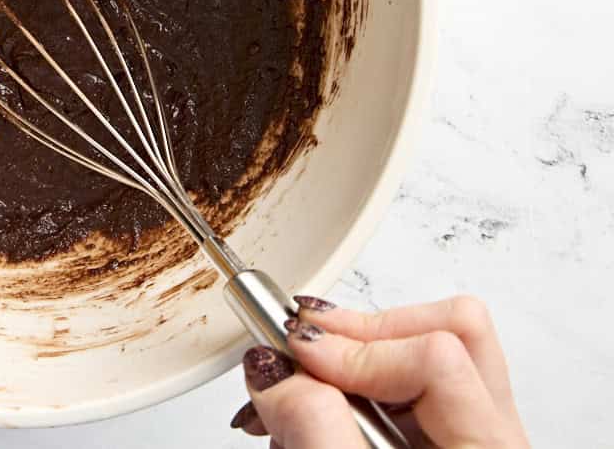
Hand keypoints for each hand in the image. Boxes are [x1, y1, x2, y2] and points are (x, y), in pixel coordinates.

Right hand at [229, 294, 529, 447]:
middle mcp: (489, 436)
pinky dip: (345, 377)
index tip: (293, 351)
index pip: (436, 352)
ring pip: (424, 344)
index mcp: (486, 448)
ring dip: (347, 352)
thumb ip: (316, 429)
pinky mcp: (438, 440)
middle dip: (357, 331)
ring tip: (296, 378)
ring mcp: (467, 436)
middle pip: (446, 326)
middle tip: (298, 343)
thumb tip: (275, 370)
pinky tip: (306, 405)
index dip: (355, 345)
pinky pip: (401, 378)